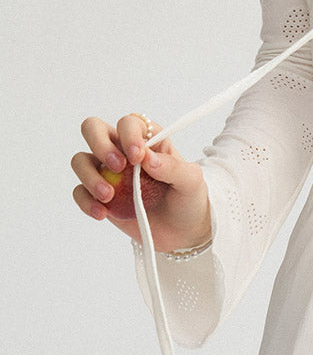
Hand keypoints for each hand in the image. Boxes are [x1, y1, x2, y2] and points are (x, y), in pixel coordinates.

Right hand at [72, 112, 210, 253]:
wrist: (183, 231)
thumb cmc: (188, 198)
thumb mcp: (191, 181)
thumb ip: (172, 167)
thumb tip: (148, 158)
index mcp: (148, 139)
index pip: (129, 123)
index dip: (129, 135)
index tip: (137, 156)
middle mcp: (123, 150)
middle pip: (93, 129)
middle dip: (100, 144)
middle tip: (117, 167)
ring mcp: (108, 173)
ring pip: (80, 161)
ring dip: (90, 177)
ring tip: (108, 196)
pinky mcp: (99, 197)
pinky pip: (80, 193)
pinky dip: (86, 202)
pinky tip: (102, 213)